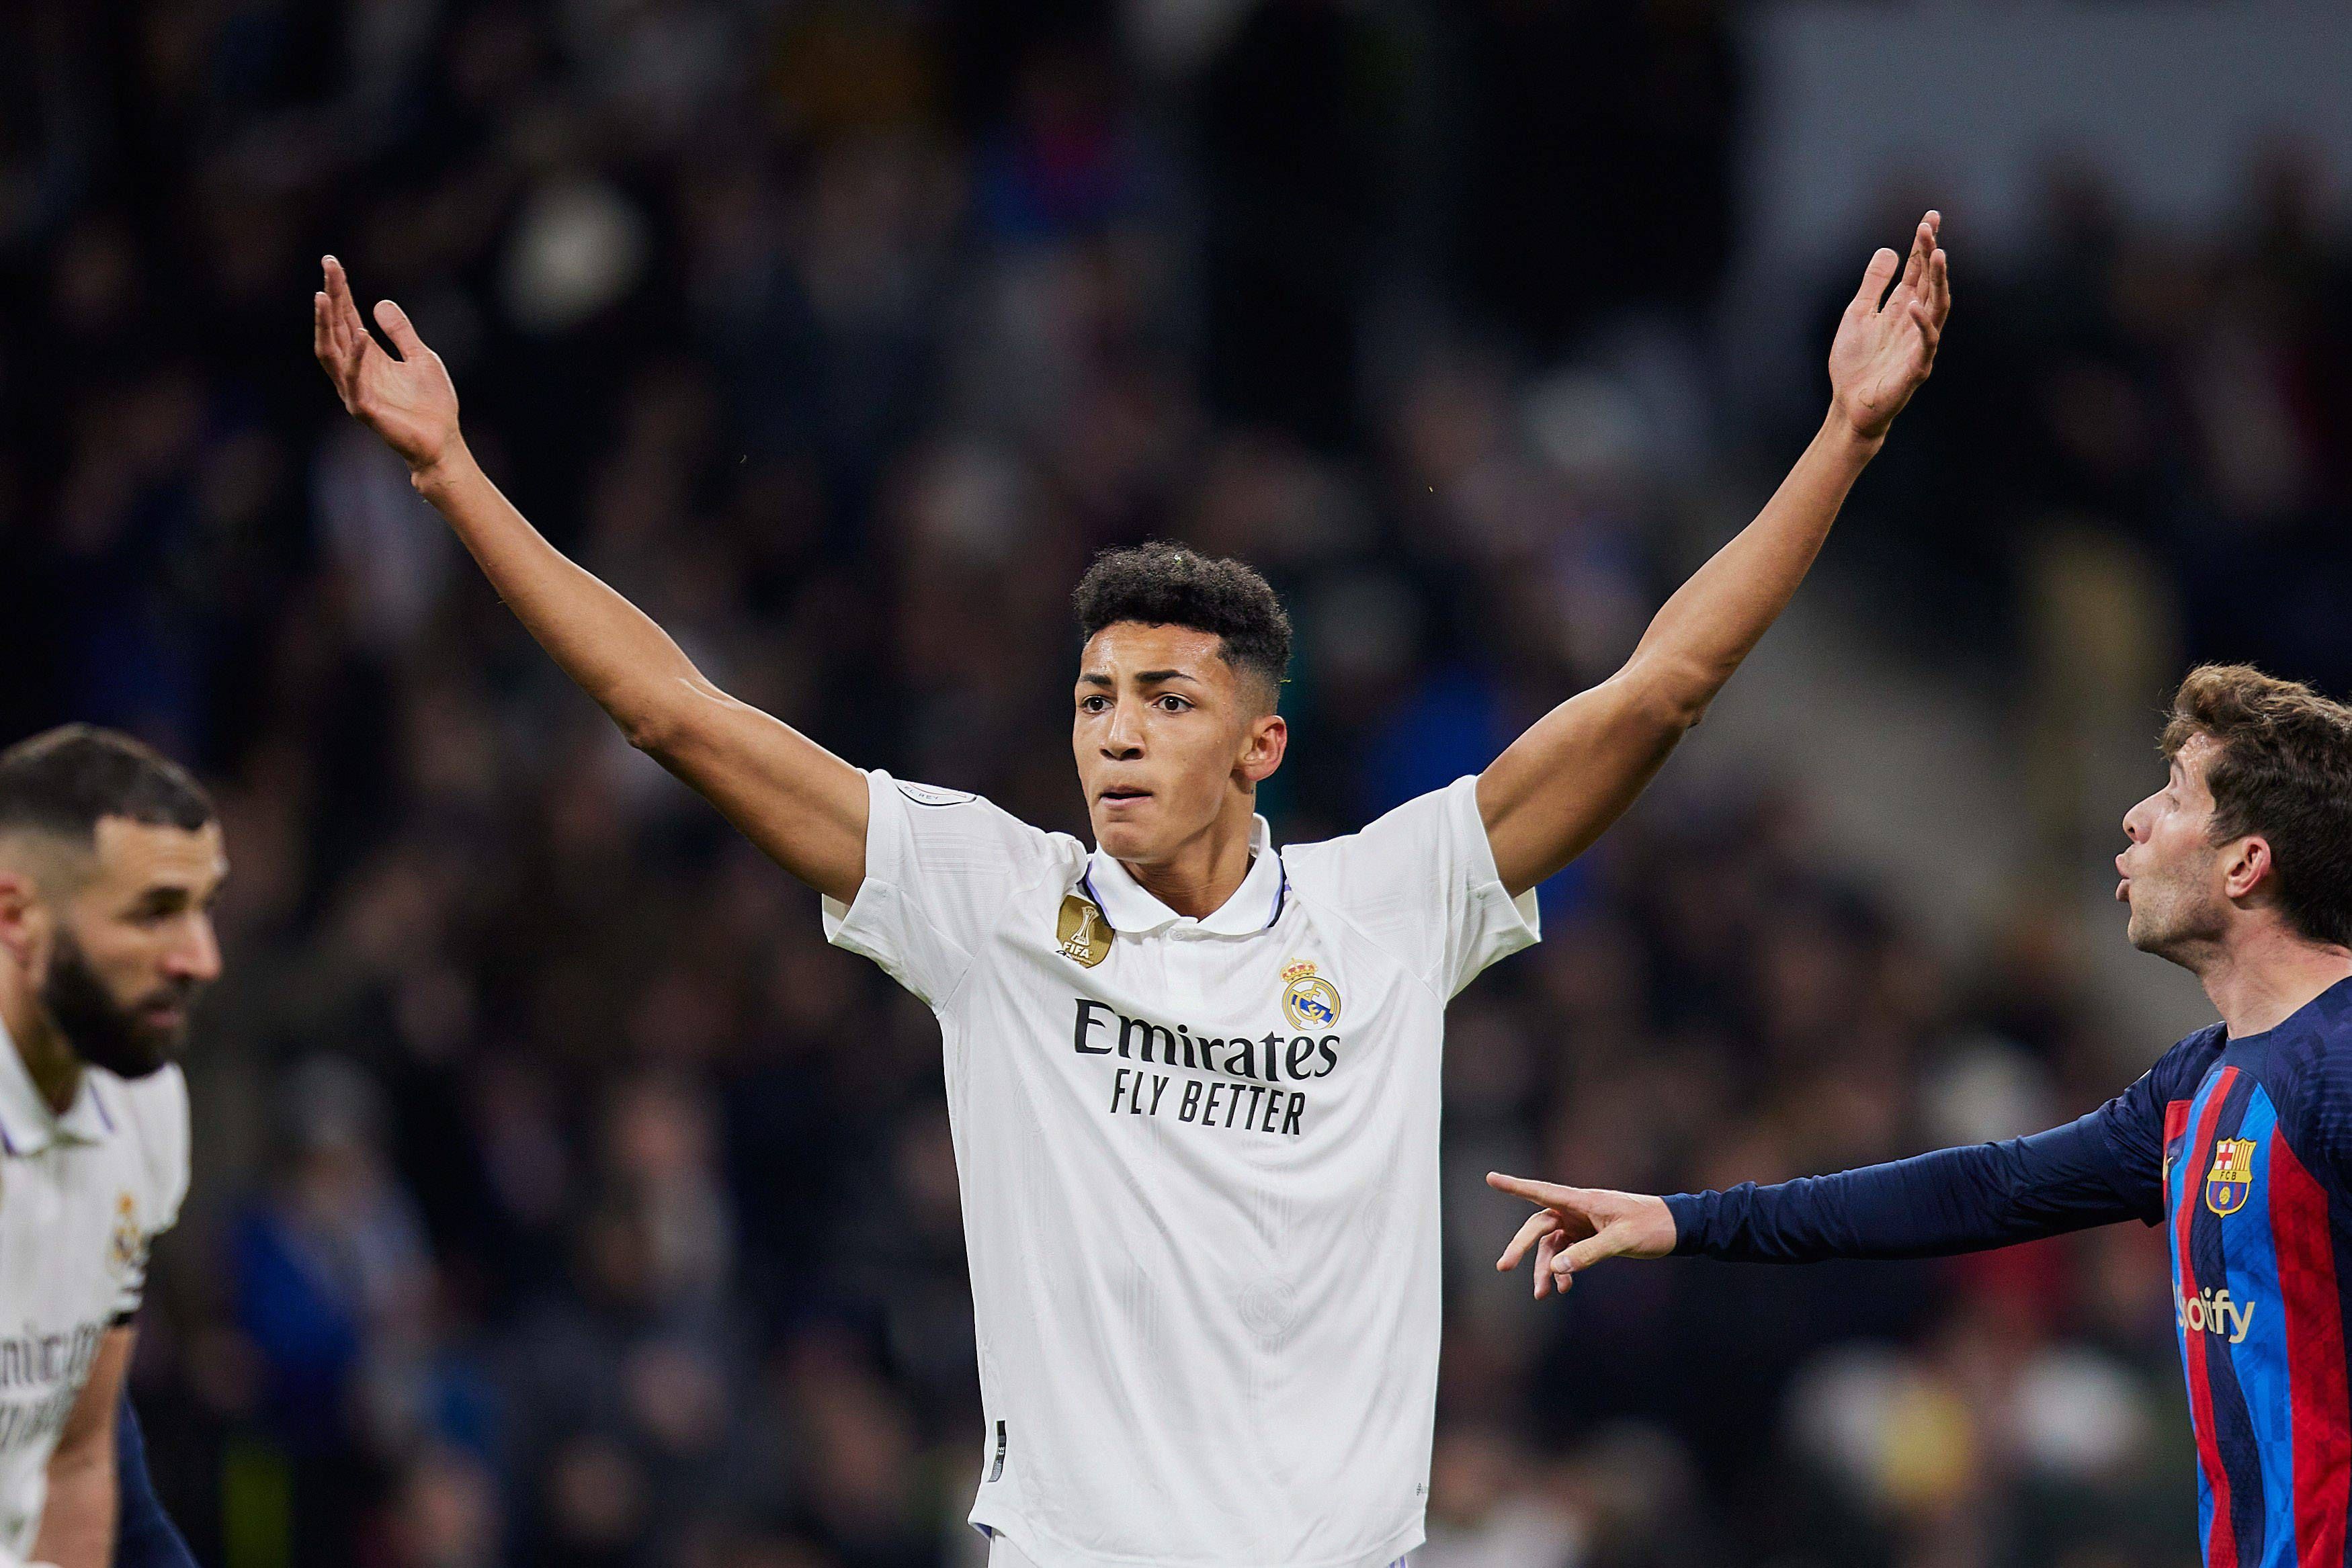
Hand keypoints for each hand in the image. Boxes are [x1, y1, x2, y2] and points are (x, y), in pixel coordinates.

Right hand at [313, 256, 462, 476]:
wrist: (443, 442)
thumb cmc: (432, 405)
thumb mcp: (421, 357)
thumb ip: (401, 332)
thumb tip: (379, 303)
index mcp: (368, 357)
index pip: (347, 317)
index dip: (339, 291)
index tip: (331, 263)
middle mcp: (355, 370)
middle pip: (335, 327)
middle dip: (330, 297)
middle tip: (328, 266)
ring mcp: (355, 389)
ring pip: (330, 352)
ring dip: (326, 323)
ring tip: (323, 295)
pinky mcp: (363, 408)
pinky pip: (353, 379)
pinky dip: (356, 357)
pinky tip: (361, 334)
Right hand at [1487, 1171, 1676, 1298]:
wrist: (1677, 1229)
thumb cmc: (1651, 1226)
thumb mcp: (1621, 1240)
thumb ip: (1588, 1253)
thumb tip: (1555, 1268)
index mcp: (1583, 1201)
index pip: (1541, 1192)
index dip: (1514, 1186)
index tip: (1490, 1177)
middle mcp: (1577, 1210)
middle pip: (1539, 1226)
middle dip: (1520, 1247)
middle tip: (1503, 1267)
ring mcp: (1583, 1224)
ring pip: (1551, 1245)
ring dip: (1544, 1268)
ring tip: (1542, 1295)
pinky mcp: (1591, 1237)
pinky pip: (1568, 1253)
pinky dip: (1563, 1269)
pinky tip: (1565, 1287)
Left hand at [1826, 211, 1949, 441]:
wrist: (1849, 406)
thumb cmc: (1855, 363)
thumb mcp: (1858, 314)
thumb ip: (1874, 284)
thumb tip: (1890, 250)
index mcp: (1902, 307)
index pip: (1917, 270)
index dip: (1923, 244)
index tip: (1930, 217)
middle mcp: (1915, 321)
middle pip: (1929, 281)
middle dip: (1930, 254)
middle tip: (1930, 228)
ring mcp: (1920, 343)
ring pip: (1937, 306)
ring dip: (1938, 281)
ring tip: (1937, 254)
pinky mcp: (1917, 367)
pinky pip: (1926, 342)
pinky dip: (1922, 324)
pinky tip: (1914, 305)